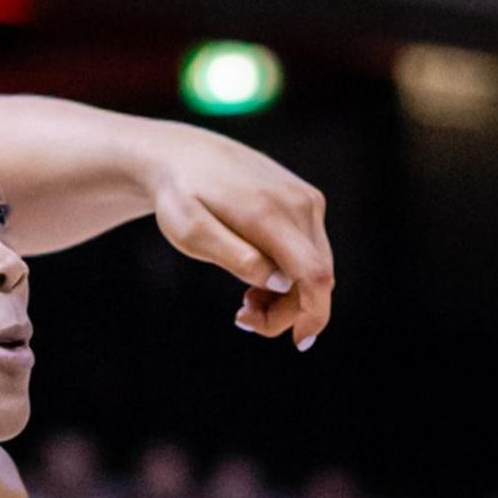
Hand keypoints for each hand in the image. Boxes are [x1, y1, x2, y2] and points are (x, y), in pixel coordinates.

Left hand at [144, 124, 334, 349]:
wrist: (181, 154)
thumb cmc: (179, 196)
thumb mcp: (189, 232)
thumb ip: (235, 257)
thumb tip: (279, 281)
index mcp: (270, 213)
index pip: (313, 274)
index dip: (314, 314)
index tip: (298, 343)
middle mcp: (299, 203)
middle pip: (317, 276)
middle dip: (287, 309)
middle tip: (243, 317)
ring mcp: (306, 199)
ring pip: (316, 264)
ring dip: (288, 293)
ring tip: (245, 300)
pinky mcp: (305, 199)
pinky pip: (310, 248)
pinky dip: (289, 273)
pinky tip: (258, 277)